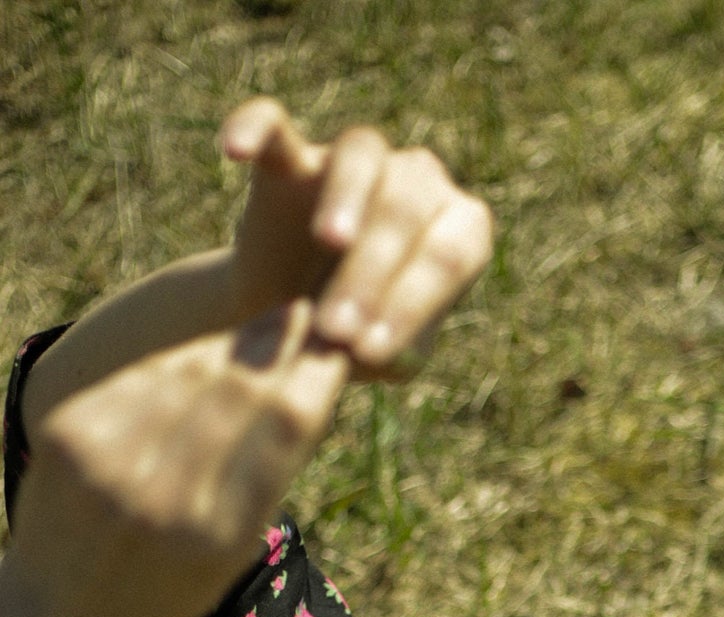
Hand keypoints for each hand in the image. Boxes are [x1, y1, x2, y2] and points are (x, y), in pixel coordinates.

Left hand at [10, 301, 348, 616]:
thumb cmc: (165, 588)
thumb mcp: (230, 555)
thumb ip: (261, 479)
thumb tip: (301, 382)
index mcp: (220, 537)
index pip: (284, 428)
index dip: (314, 374)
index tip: (338, 345)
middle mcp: (166, 499)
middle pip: (240, 391)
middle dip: (279, 345)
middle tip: (311, 312)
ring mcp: (110, 465)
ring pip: (188, 375)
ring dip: (231, 345)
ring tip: (267, 326)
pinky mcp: (67, 437)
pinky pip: (138, 381)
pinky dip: (176, 363)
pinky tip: (203, 355)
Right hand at [222, 98, 494, 377]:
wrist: (292, 325)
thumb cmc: (359, 342)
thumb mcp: (384, 360)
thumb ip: (394, 354)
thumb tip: (383, 353)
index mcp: (463, 229)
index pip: (448, 259)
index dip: (410, 306)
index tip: (368, 352)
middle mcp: (419, 178)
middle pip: (404, 209)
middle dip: (370, 275)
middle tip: (334, 331)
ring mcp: (358, 157)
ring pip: (361, 156)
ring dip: (346, 199)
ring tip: (330, 240)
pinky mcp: (290, 150)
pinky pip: (273, 122)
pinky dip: (254, 127)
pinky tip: (234, 151)